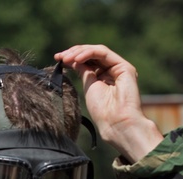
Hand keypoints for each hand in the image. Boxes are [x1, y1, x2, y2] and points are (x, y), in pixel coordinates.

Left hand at [55, 45, 162, 161]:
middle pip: (92, 54)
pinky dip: (88, 53)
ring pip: (97, 51)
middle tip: (59, 57)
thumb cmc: (102, 110)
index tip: (57, 59)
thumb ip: (83, 71)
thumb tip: (73, 59)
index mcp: (103, 77)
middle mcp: (112, 70)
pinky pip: (103, 53)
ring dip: (79, 52)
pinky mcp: (125, 67)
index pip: (87, 61)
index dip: (72, 58)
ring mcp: (119, 68)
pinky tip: (77, 59)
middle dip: (74, 53)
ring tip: (66, 58)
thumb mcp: (88, 86)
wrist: (116, 122)